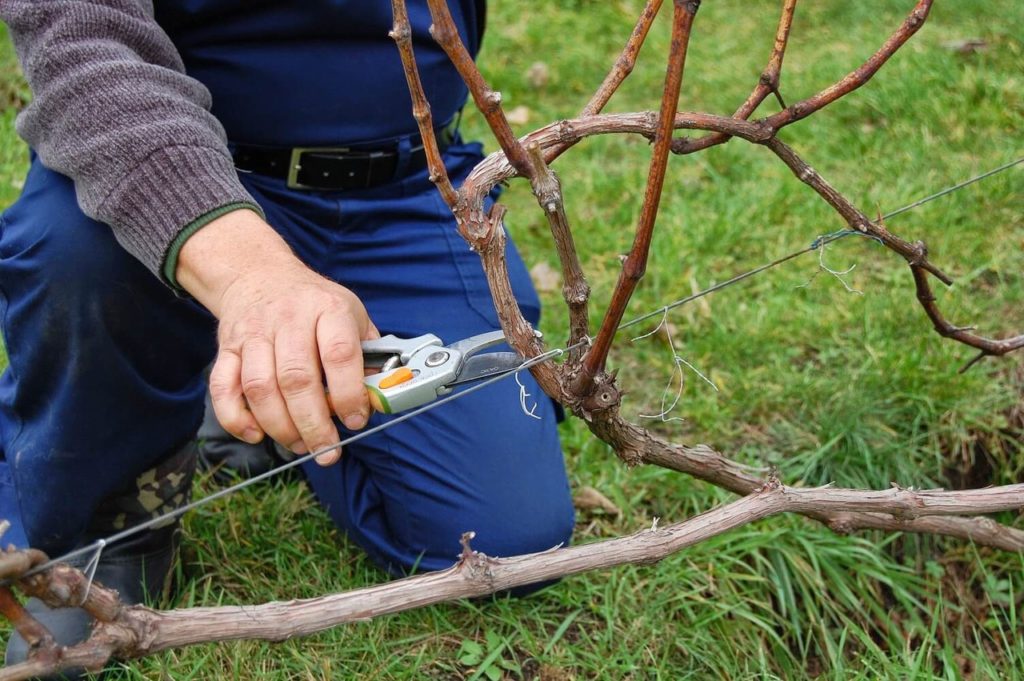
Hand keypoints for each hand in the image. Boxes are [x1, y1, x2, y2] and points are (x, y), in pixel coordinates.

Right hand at [177, 209, 377, 464]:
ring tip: (300, 445)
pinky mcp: (227, 348)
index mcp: (328, 309)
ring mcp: (254, 333)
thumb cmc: (314, 303)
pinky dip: (236, 417)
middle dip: (313, 423)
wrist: (260, 275)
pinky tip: (256, 434)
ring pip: (260, 388)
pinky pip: (223, 388)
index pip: (339, 353)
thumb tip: (380, 399)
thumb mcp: (352, 314)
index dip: (348, 393)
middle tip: (327, 451)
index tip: (355, 421)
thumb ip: (368, 355)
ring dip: (280, 426)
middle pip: (296, 379)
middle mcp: (289, 319)